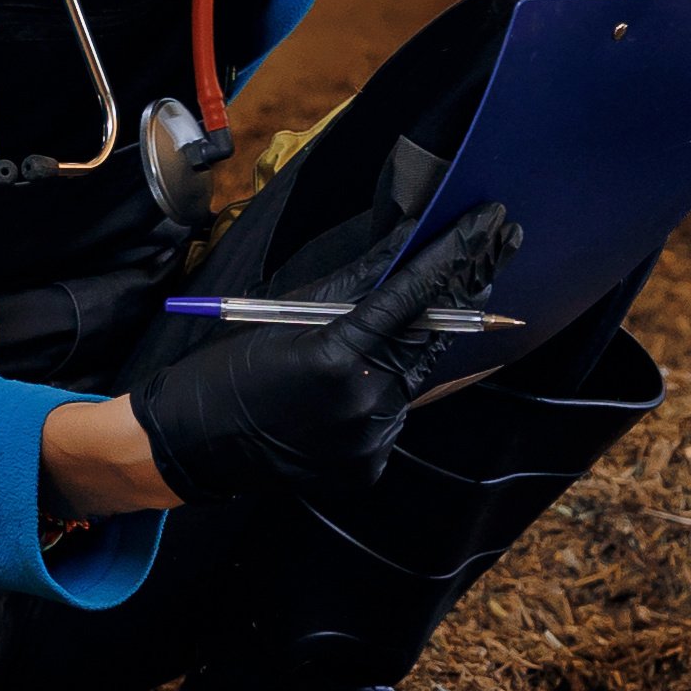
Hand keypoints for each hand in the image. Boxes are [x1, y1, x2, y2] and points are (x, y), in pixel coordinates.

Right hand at [126, 205, 522, 506]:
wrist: (193, 444)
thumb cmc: (233, 368)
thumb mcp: (288, 312)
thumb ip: (357, 282)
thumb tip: (408, 241)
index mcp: (335, 357)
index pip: (413, 296)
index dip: (456, 255)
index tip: (490, 222)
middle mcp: (361, 405)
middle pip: (431, 336)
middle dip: (462, 292)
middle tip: (496, 248)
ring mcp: (369, 443)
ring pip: (416, 376)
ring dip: (417, 344)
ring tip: (416, 314)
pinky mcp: (369, 468)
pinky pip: (396, 414)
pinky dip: (388, 389)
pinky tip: (362, 379)